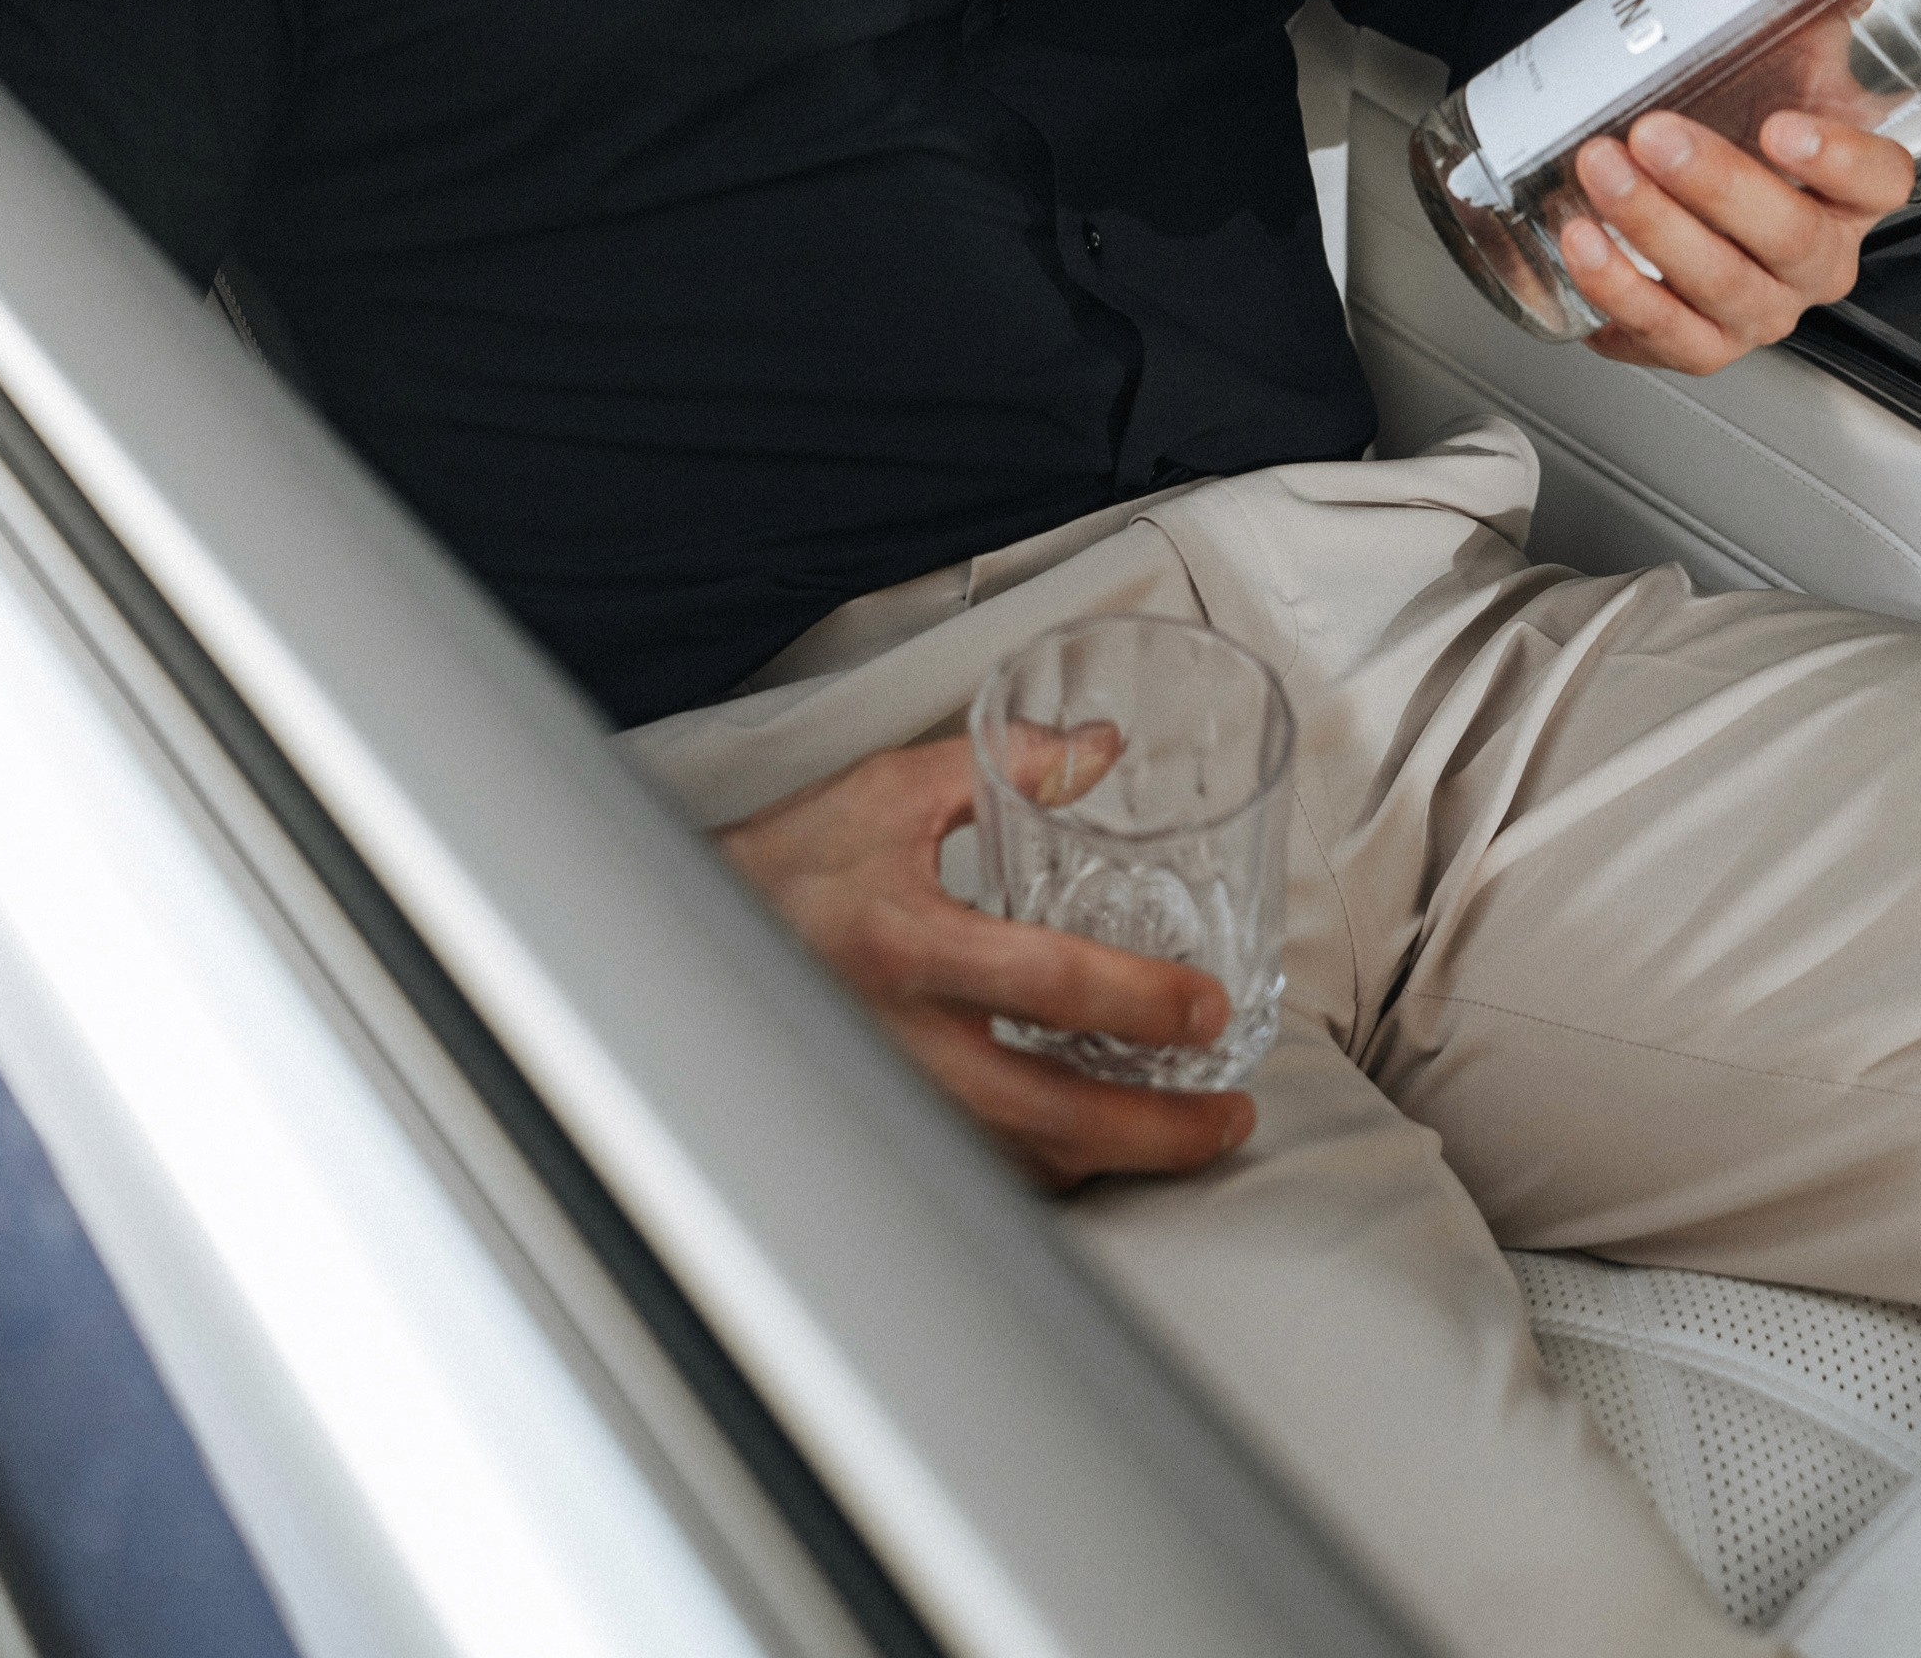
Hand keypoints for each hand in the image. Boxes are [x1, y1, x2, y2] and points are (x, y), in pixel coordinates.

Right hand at [714, 739, 1255, 1190]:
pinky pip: (988, 1170)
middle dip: (1157, 1130)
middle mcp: (903, 1039)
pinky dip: (1054, 1165)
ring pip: (1025, 1160)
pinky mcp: (891, 1127)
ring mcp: (897, 1099)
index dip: (1140, 1001)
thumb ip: (1005, 764)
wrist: (693, 943)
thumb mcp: (890, 790)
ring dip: (1118, 1159)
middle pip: (1053, 1114)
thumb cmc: (793, 864)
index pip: (1047, 981)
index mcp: (909, 941)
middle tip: (1227, 1115)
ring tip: (1188, 1132)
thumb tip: (1101, 750)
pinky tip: (1101, 1144)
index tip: (1207, 1007)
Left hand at [1561, 107, 1912, 375]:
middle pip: (1793, 240)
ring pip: (1725, 291)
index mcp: (1852, 184)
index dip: (1842, 162)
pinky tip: (1583, 246)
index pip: (1884, 183)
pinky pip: (1665, 337)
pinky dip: (1619, 295)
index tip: (1786, 127)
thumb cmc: (1730, 91)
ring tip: (1598, 174)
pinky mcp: (1692, 335)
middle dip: (1718, 188)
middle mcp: (1812, 252)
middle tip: (1653, 135)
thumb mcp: (1783, 22)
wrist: (1652, 128)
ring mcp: (1755, 301)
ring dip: (1656, 235)